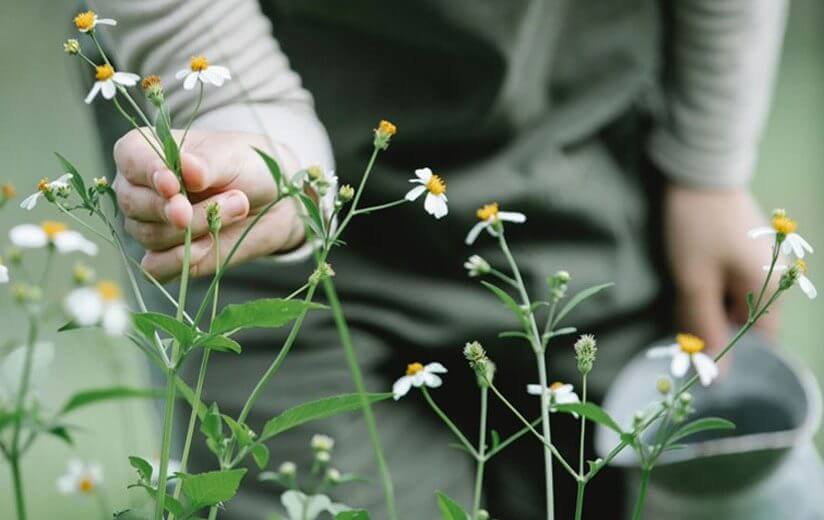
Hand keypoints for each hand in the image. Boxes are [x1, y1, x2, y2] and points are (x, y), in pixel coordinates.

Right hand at [112, 128, 305, 280]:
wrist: (272, 200)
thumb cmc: (245, 167)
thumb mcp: (232, 158)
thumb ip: (206, 165)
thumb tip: (187, 167)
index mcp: (144, 152)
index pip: (130, 160)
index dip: (149, 172)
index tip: (173, 184)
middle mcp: (138, 190)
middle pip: (136, 205)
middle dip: (177, 208)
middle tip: (225, 200)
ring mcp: (148, 224)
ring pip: (150, 236)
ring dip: (196, 227)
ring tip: (237, 208)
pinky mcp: (164, 256)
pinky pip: (154, 268)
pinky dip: (179, 260)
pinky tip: (208, 245)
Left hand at [664, 184, 778, 355]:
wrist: (698, 171)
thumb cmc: (697, 228)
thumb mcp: (693, 281)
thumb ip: (703, 327)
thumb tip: (715, 373)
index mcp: (771, 291)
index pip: (758, 341)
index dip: (729, 350)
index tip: (699, 350)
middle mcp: (774, 278)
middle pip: (743, 321)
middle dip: (711, 323)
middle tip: (681, 314)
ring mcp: (760, 262)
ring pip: (732, 300)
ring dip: (706, 303)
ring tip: (683, 290)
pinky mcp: (743, 250)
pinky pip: (727, 280)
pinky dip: (707, 285)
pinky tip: (688, 276)